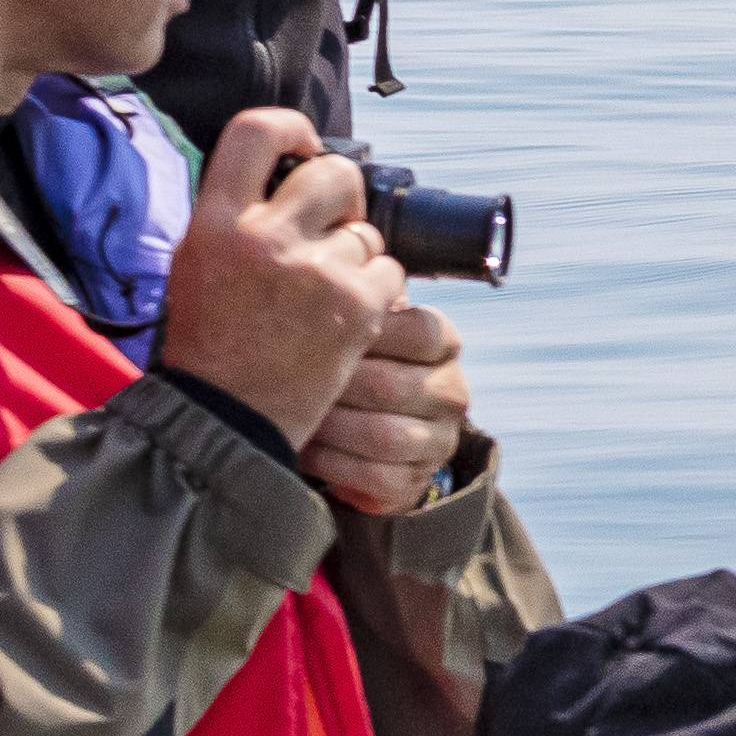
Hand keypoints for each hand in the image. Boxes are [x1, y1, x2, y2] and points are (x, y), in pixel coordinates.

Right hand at [162, 110, 402, 462]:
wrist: (225, 415)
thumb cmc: (211, 340)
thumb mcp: (196, 260)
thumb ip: (236, 213)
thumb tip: (289, 173)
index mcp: (215, 221)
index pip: (257, 130)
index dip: (294, 129)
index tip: (306, 147)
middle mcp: (263, 236)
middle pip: (334, 174)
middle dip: (344, 197)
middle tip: (332, 227)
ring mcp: (313, 270)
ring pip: (367, 232)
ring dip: (358, 255)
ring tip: (324, 292)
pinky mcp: (354, 305)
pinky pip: (389, 271)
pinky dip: (377, 291)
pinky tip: (346, 316)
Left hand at [304, 294, 473, 517]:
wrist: (364, 432)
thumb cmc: (349, 361)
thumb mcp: (357, 327)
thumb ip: (349, 300)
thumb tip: (316, 256)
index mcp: (442, 343)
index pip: (420, 330)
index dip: (367, 333)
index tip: (319, 331)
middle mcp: (451, 390)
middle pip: (390, 387)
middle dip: (332, 385)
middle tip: (283, 378)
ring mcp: (439, 439)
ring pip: (384, 436)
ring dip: (330, 428)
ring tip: (290, 414)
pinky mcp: (416, 479)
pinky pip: (378, 476)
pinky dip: (334, 465)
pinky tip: (306, 450)